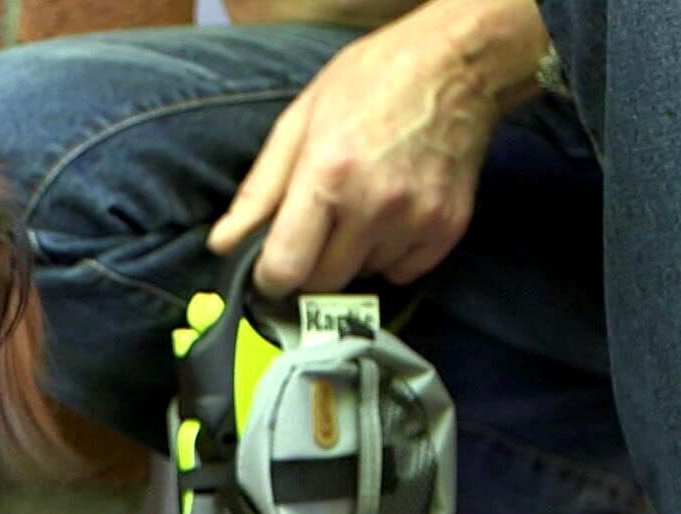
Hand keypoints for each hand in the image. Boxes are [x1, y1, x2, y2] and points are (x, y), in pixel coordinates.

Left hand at [208, 0, 546, 296]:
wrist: (456, 64)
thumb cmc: (370, 83)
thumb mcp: (298, 122)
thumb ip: (259, 190)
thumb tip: (223, 244)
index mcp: (328, 176)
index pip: (286, 268)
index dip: (269, 279)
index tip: (268, 270)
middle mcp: (374, 205)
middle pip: (323, 282)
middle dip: (308, 267)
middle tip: (312, 231)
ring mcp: (416, 219)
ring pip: (363, 277)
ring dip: (351, 258)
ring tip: (357, 209)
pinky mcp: (448, 228)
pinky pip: (403, 271)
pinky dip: (389, 256)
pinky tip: (388, 216)